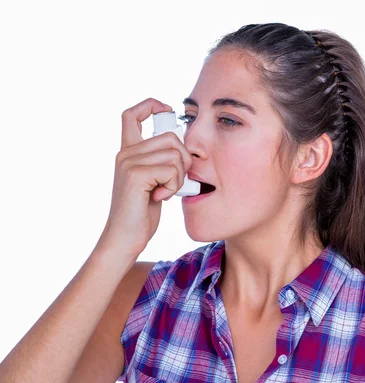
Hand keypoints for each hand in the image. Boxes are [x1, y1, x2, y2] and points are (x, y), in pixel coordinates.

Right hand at [98, 98, 192, 258]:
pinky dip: (174, 186)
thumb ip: (161, 162)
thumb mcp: (154, 181)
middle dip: (184, 159)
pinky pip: (172, 169)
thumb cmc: (141, 213)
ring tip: (165, 191)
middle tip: (175, 180)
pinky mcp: (135, 175)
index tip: (167, 110)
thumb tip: (183, 148)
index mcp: (128, 152)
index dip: (151, 105)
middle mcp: (125, 153)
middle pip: (171, 137)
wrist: (125, 238)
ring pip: (175, 154)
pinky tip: (160, 198)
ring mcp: (128, 162)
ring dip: (179, 176)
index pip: (132, 114)